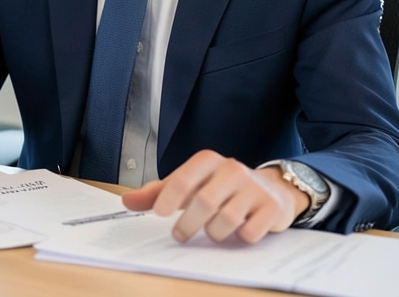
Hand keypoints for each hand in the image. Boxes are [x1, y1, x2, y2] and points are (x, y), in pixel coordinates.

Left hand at [120, 150, 309, 243]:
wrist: (271, 190)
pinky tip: (239, 232)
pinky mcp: (272, 207)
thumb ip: (158, 193)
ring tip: (211, 232)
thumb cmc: (220, 188)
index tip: (160, 214)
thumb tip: (126, 201)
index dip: (168, 198)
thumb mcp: (190, 185)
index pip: (183, 179)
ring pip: (226, 219)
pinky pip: (250, 231)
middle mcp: (232, 170)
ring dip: (213, 233)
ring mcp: (254, 188)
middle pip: (204, 202)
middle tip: (179, 235)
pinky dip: (240, 237)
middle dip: (187, 224)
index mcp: (208, 161)